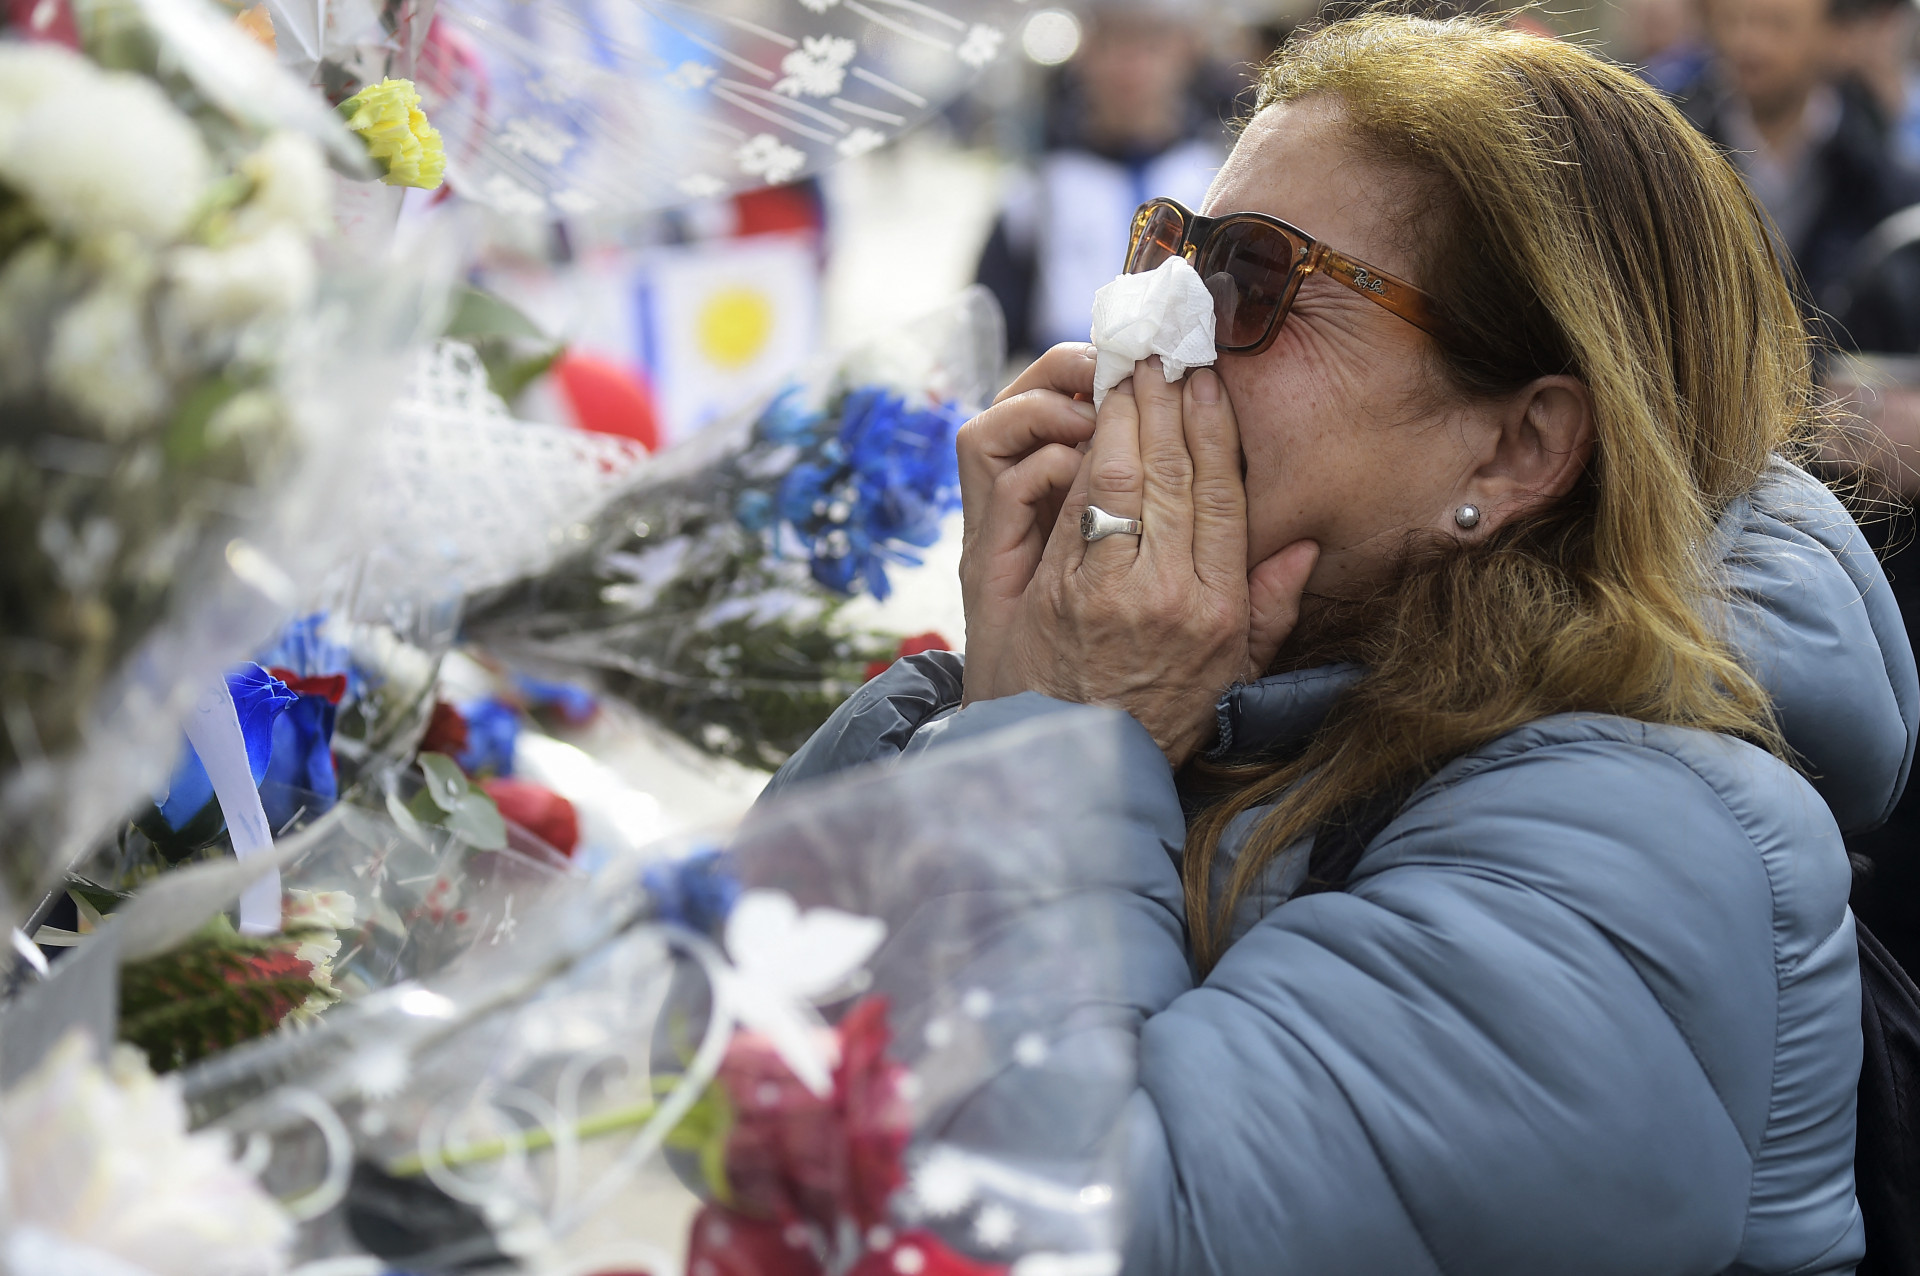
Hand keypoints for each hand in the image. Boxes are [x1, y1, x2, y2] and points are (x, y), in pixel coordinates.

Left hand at [962, 357, 1319, 767]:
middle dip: (1163, 403)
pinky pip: (1074, 505)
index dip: (1213, 430)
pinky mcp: (1055, 592)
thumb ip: (1270, 610)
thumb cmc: (1155, 718)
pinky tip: (1084, 423)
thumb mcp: (1231, 677)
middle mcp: (1170, 593)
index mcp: (1218, 608)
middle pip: (1171, 472)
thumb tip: (1306, 546)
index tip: (1205, 382)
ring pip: (1121, 476)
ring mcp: (1109, 590)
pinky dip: (1081, 456)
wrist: (1073, 766)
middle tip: (1156, 353)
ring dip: (1121, 414)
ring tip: (1121, 370)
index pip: (1221, 496)